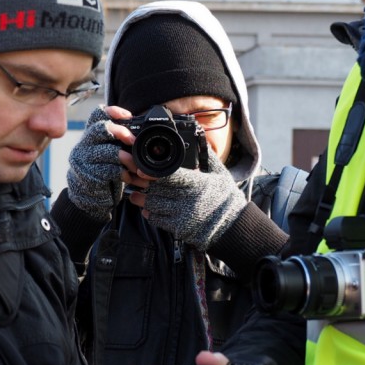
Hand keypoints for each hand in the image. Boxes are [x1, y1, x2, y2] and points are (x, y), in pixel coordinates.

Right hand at [66, 107, 128, 221]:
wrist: (89, 199)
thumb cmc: (104, 172)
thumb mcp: (110, 153)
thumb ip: (119, 142)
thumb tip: (144, 135)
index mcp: (92, 135)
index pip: (97, 114)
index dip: (112, 111)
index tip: (128, 116)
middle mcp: (85, 144)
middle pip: (100, 128)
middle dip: (121, 132)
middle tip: (133, 142)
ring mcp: (84, 160)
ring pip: (108, 151)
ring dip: (129, 160)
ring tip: (139, 168)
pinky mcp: (87, 175)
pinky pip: (110, 170)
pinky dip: (125, 174)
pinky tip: (130, 179)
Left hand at [130, 153, 246, 246]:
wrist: (233, 226)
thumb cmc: (226, 197)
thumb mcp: (219, 174)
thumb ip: (207, 155)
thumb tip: (199, 136)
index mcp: (198, 183)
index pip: (170, 176)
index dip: (152, 172)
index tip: (141, 169)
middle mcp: (188, 200)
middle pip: (157, 189)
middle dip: (141, 183)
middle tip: (131, 177)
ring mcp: (183, 216)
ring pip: (153, 205)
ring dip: (142, 198)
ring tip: (135, 192)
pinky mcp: (179, 229)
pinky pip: (158, 220)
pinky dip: (150, 214)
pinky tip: (146, 208)